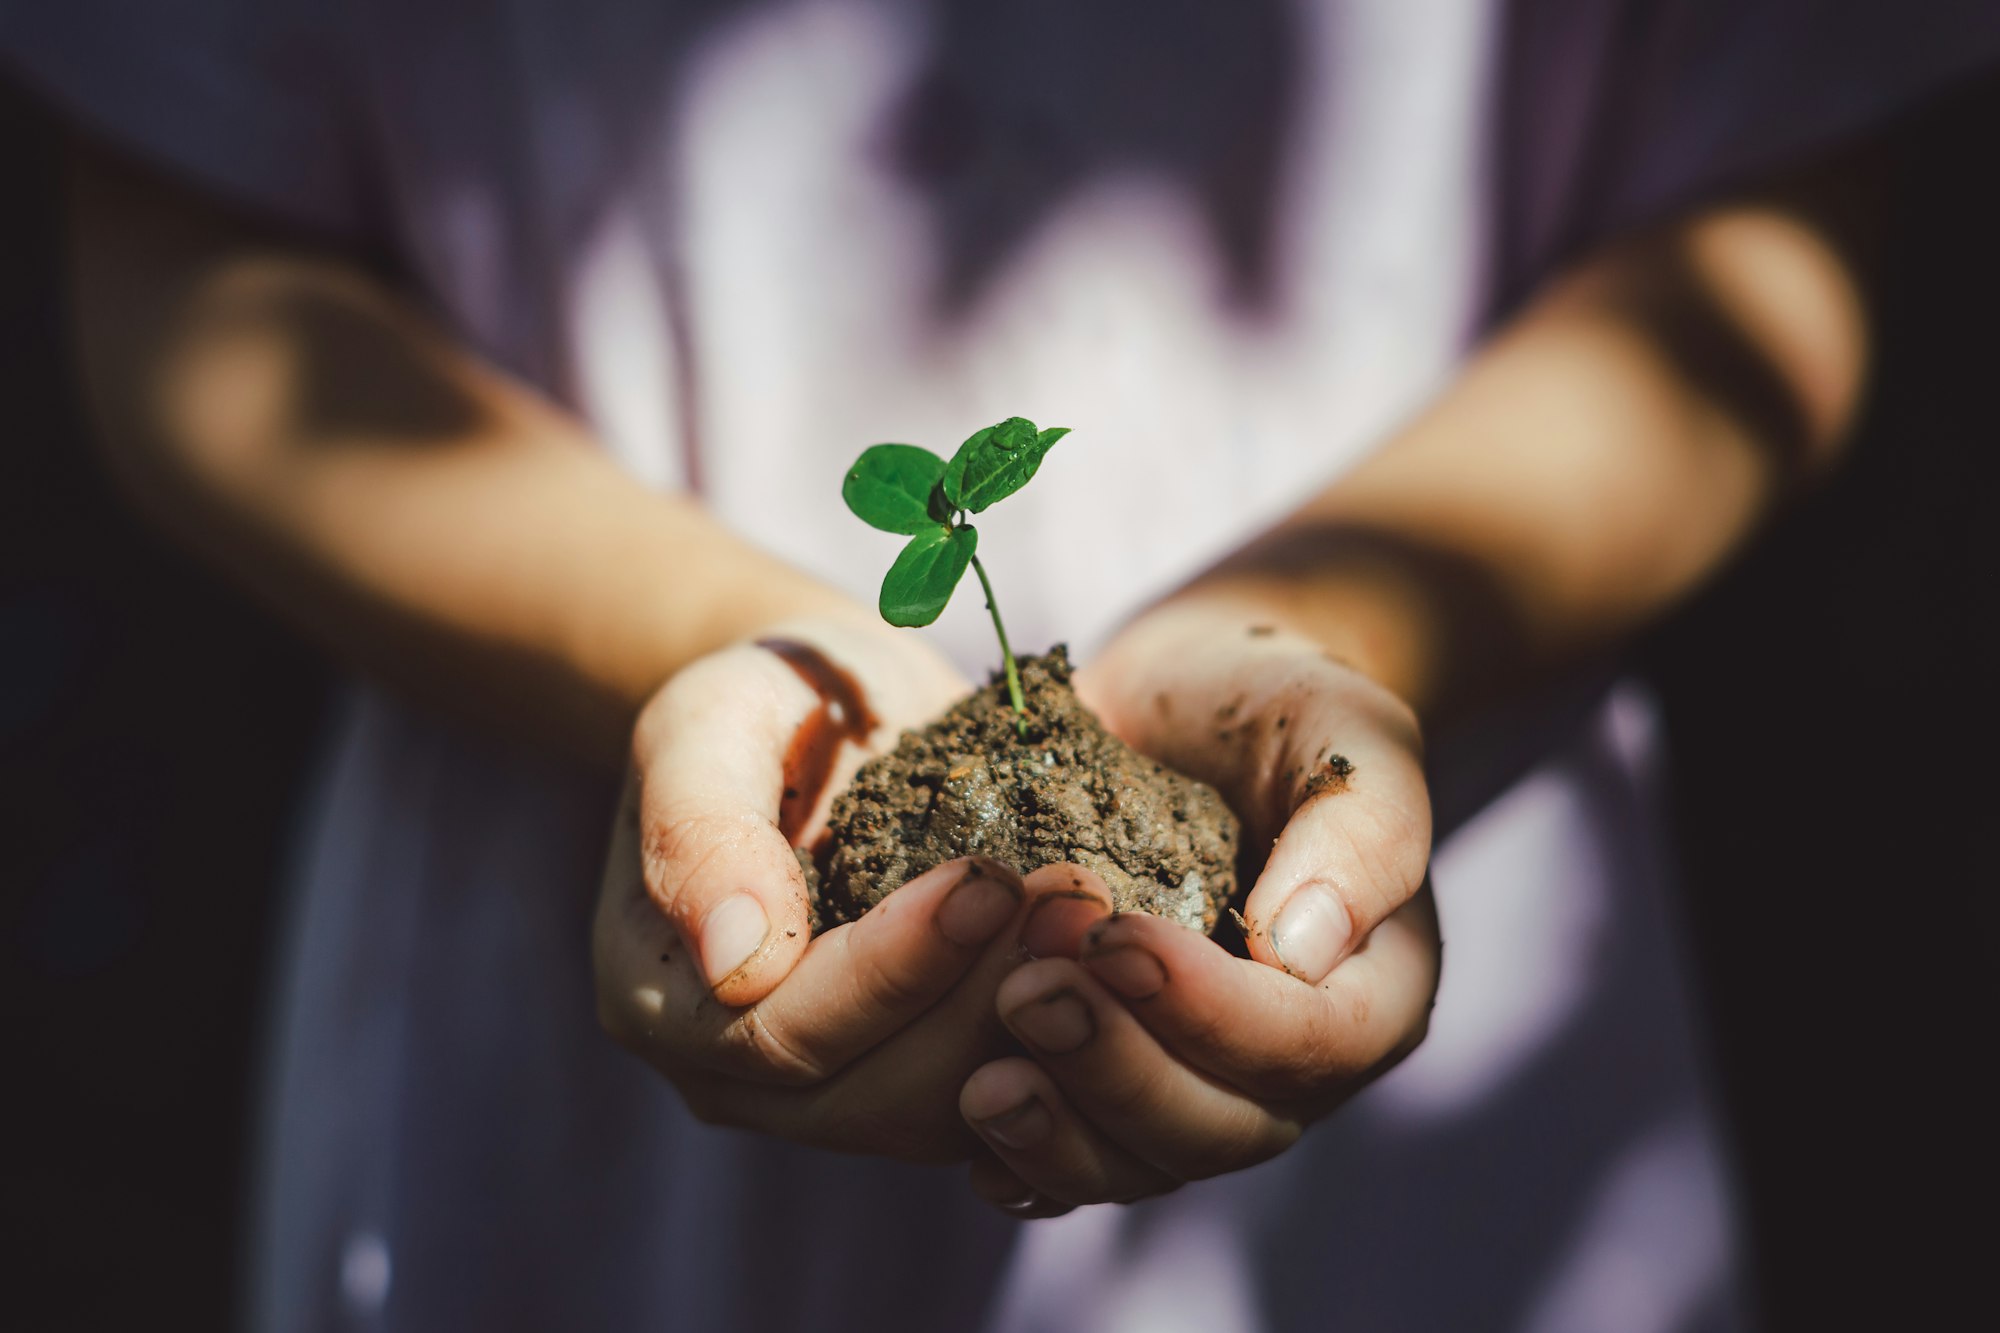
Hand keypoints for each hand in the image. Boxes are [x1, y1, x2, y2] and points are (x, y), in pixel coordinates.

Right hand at [595, 616, 1097, 1160]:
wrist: (828, 709)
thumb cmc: (759, 701)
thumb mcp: (708, 725)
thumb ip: (700, 833)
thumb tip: (735, 962)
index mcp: (660, 1002)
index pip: (782, 1035)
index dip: (892, 972)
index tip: (987, 883)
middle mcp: (738, 1074)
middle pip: (875, 1097)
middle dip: (984, 1002)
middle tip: (1074, 901)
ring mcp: (835, 1088)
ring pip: (949, 1112)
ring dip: (1038, 1023)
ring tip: (1098, 914)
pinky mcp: (924, 1073)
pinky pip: (1001, 1098)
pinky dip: (1062, 1044)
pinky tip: (1113, 963)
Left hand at [956, 603, 1439, 1212]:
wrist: (1178, 706)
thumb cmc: (1273, 702)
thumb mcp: (1343, 726)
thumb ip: (1359, 829)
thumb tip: (1302, 950)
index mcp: (1373, 991)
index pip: (1306, 1044)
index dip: (1210, 1010)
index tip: (1114, 939)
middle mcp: (1293, 1065)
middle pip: (1221, 1127)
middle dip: (1117, 1070)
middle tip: (1025, 992)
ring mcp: (1201, 1087)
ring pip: (1142, 1163)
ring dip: (1059, 1134)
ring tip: (981, 1083)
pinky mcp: (1115, 1086)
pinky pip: (1078, 1162)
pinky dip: (1026, 1158)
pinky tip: (966, 1124)